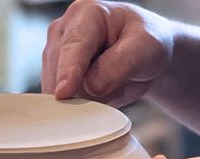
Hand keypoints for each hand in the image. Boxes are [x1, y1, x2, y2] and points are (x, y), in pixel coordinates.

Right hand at [42, 0, 173, 105]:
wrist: (142, 56)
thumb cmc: (144, 43)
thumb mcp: (145, 48)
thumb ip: (120, 64)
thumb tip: (92, 86)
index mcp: (86, 13)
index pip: (73, 45)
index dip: (68, 71)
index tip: (64, 93)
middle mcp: (64, 30)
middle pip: (60, 71)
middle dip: (85, 89)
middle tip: (117, 84)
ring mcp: (55, 54)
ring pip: (58, 89)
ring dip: (85, 98)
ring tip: (109, 84)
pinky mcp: (54, 76)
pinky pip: (62, 101)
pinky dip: (81, 104)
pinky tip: (97, 92)